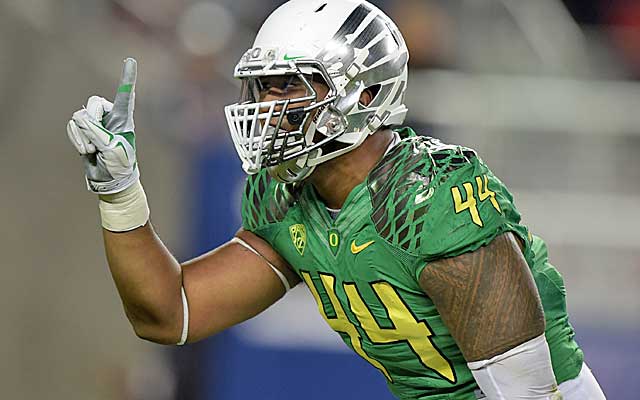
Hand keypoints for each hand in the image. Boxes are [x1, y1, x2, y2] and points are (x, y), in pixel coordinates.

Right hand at [67, 58, 138, 193]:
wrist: (111, 180)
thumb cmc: (119, 164)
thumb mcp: (111, 148)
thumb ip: (96, 131)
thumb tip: (79, 118)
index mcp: (124, 118)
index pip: (125, 95)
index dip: (127, 78)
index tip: (130, 60)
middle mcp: (110, 117)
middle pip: (93, 104)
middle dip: (91, 121)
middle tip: (97, 141)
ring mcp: (96, 124)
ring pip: (79, 117)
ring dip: (83, 135)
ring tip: (94, 150)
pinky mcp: (84, 131)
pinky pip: (72, 126)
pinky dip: (76, 138)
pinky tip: (86, 151)